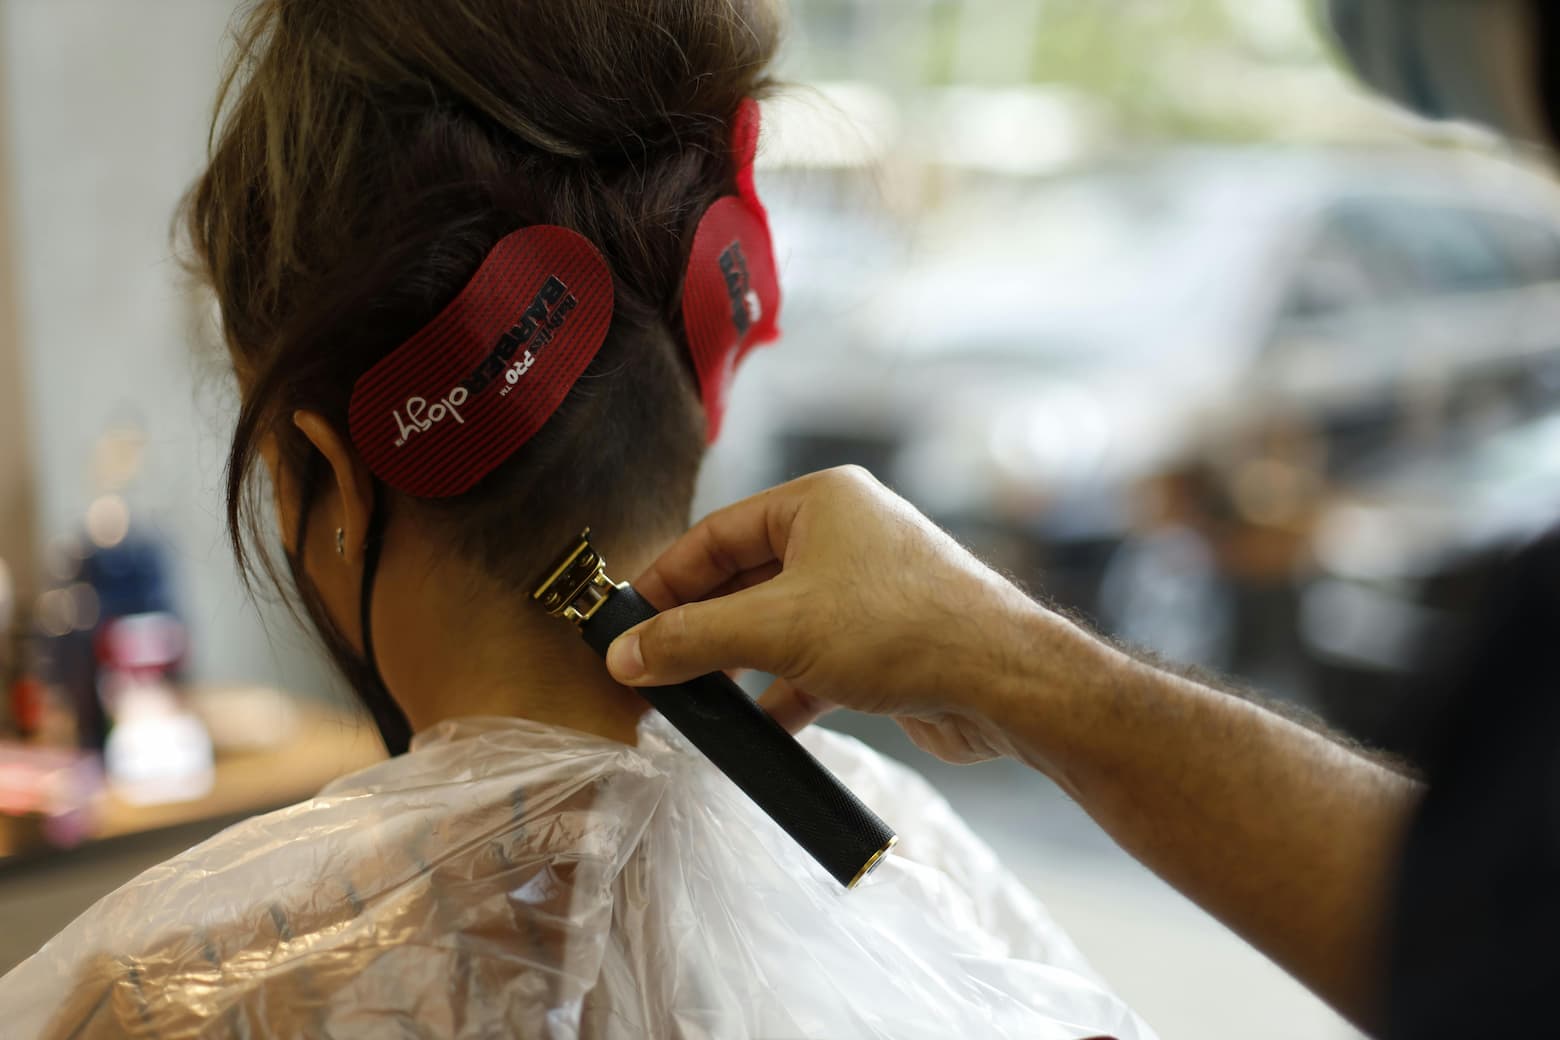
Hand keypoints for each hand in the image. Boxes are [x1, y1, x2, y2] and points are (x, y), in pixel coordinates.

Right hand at [606, 467, 1058, 762]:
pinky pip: (812, 663)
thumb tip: (624, 655)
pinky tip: (754, 731)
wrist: (1005, 681)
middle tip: (646, 668)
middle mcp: (844, 537)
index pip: (717, 534)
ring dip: (737, 666)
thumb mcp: (778, 630)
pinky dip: (781, 694)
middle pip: (744, 580)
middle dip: (698, 629)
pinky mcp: (883, 643)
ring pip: (777, 626)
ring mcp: (866, 591)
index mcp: (820, 503)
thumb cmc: (902, 629)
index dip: (664, 580)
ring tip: (689, 705)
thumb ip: (694, 640)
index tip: (621, 622)